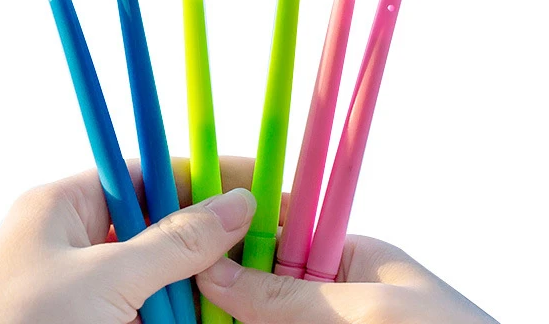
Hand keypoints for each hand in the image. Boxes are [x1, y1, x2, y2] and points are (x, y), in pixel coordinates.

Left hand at [0, 158, 262, 323]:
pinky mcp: (85, 323)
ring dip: (191, 288)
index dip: (199, 177)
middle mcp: (68, 242)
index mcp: (62, 207)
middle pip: (154, 227)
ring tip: (236, 291)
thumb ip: (175, 242)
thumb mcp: (105, 281)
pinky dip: (171, 315)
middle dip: (203, 241)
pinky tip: (203, 317)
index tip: (250, 186)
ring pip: (153, 276)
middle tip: (257, 247)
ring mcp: (76, 291)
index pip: (145, 174)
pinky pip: (140, 311)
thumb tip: (236, 204)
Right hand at [198, 233, 498, 323]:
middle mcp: (335, 296)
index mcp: (349, 258)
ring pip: (264, 320)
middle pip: (261, 287)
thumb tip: (215, 267)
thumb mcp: (367, 314)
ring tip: (190, 315)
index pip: (277, 233)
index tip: (188, 245)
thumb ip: (289, 293)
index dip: (231, 238)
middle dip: (224, 293)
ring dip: (230, 319)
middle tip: (181, 299)